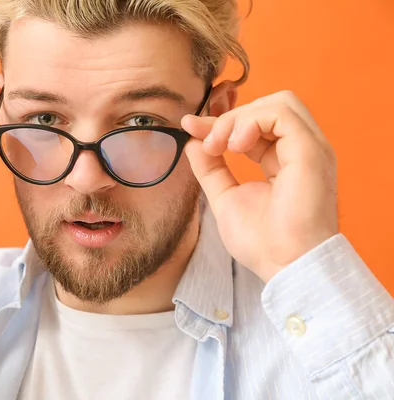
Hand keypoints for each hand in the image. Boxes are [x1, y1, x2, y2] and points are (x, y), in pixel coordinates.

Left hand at [181, 91, 338, 282]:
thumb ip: (211, 168)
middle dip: (229, 118)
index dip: (220, 123)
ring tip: (222, 145)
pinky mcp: (311, 150)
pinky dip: (252, 120)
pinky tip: (235, 145)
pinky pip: (282, 113)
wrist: (284, 266)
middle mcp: (300, 150)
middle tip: (208, 143)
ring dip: (240, 117)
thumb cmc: (262, 242)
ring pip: (278, 103)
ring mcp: (309, 148)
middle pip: (268, 107)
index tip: (189, 127)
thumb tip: (193, 141)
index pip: (254, 126)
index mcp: (284, 160)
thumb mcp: (225, 197)